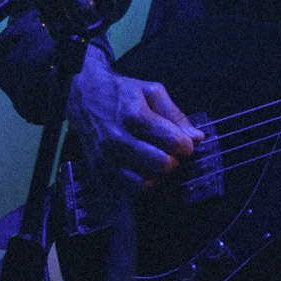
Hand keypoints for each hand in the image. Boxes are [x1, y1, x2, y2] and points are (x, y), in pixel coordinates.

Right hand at [67, 45, 200, 190]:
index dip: (186, 146)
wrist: (83, 95)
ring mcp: (107, 158)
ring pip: (146, 183)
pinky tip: (142, 169)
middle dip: (174, 160)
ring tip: (157, 161)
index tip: (184, 143)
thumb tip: (197, 137)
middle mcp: (120, 140)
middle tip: (170, 152)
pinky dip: (140, 182)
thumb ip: (176, 115)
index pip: (173, 142)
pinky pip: (128, 188)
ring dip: (157, 175)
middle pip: (163, 165)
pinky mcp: (99, 170)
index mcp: (135, 116)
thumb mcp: (152, 92)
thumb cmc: (121, 92)